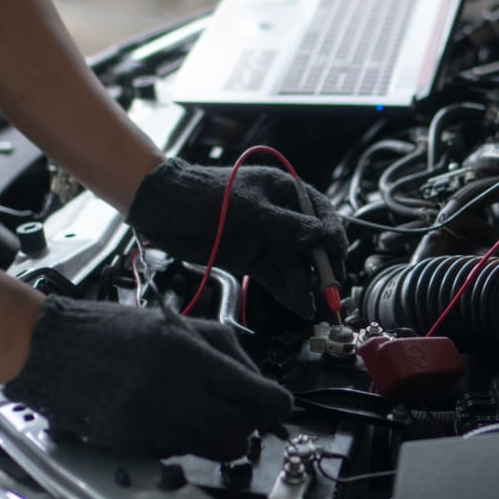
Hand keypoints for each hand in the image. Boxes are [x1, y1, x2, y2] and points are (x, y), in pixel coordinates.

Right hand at [3, 296, 291, 459]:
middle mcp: (173, 392)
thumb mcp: (183, 326)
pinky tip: (169, 417)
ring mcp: (151, 423)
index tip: (276, 404)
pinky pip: (181, 453)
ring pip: (215, 450)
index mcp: (191, 356)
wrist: (54, 348)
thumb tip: (265, 389)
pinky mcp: (133, 444)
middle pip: (242, 432)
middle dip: (248, 424)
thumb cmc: (120, 331)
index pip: (259, 398)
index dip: (276, 405)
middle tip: (239, 409)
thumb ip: (231, 356)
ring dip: (220, 436)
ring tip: (204, 412)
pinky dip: (187, 440)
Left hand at [126, 158, 346, 317]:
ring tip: (313, 306)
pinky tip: (299, 306)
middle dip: (322, 267)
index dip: (332, 234)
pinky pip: (276, 278)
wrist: (159, 208)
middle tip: (331, 291)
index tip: (338, 254)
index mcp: (284, 192)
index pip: (319, 212)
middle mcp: (280, 217)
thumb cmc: (202, 194)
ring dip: (305, 285)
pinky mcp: (251, 260)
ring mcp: (266, 240)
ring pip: (294, 265)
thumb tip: (320, 236)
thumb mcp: (247, 207)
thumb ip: (284, 225)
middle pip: (311, 244)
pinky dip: (288, 292)